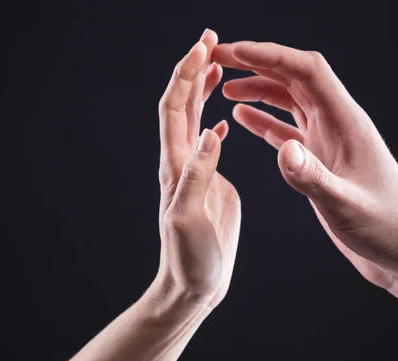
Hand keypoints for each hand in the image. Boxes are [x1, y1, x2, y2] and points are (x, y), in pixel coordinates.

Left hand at [156, 30, 240, 308]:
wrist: (195, 284)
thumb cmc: (191, 259)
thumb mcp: (191, 218)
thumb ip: (198, 174)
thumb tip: (211, 131)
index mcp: (177, 166)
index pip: (175, 109)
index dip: (186, 75)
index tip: (202, 47)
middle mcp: (182, 162)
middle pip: (180, 105)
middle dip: (193, 69)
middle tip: (209, 40)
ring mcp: (195, 171)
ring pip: (192, 120)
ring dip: (201, 89)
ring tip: (215, 65)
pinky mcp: (209, 182)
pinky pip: (207, 143)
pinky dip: (212, 119)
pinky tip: (222, 116)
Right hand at [213, 42, 397, 288]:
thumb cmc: (387, 226)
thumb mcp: (346, 205)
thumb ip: (313, 178)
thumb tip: (283, 150)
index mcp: (347, 122)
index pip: (308, 71)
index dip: (271, 56)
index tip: (236, 52)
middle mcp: (336, 124)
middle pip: (293, 78)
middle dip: (256, 63)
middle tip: (219, 59)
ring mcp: (328, 140)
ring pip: (289, 101)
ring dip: (258, 89)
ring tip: (224, 87)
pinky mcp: (321, 160)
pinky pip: (288, 130)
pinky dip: (264, 120)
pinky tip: (243, 117)